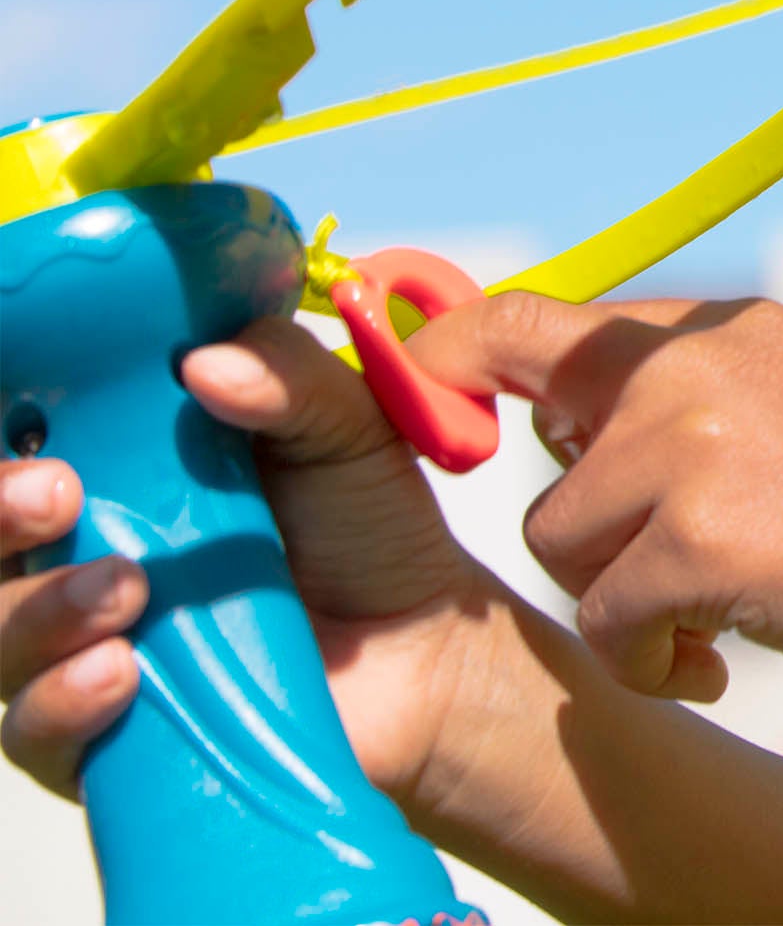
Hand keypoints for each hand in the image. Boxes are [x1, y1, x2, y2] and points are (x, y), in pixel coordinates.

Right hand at [1, 318, 496, 802]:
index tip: (36, 431)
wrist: (424, 643)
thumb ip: (286, 375)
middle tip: (57, 496)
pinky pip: (35, 728)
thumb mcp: (343, 425)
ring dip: (36, 611)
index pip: (17, 454)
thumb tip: (202, 365)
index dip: (5, 451)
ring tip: (125, 591)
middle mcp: (74, 557)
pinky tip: (117, 674)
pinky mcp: (103, 735)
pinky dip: (61, 700)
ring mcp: (79, 648)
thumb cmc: (367, 524)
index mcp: (115, 471)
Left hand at [411, 295, 782, 701]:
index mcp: (711, 326)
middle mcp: (687, 366)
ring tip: (727, 615)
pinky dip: (653, 663)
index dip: (446, 365)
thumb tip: (543, 420)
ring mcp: (690, 446)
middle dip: (586, 537)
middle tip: (664, 576)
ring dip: (628, 603)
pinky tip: (725, 660)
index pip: (529, 317)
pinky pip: (605, 626)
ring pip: (564, 548)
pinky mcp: (700, 540)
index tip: (436, 427)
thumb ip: (675, 394)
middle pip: (544, 463)